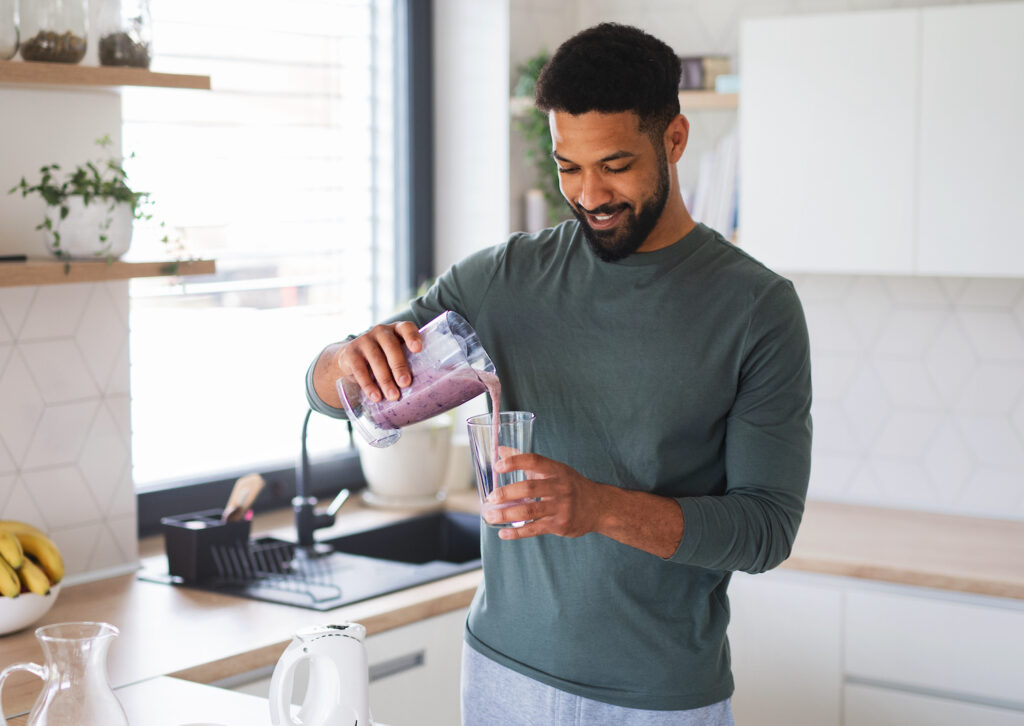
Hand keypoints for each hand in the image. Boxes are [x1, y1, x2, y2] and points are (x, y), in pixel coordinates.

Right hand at [338, 321, 421, 402]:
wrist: (352, 359)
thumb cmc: (384, 358)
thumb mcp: (396, 356)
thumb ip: (409, 363)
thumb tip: (427, 388)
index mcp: (397, 330)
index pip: (406, 328)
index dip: (412, 337)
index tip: (417, 349)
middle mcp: (381, 332)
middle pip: (391, 346)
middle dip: (399, 366)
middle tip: (405, 383)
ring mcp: (364, 341)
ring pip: (376, 359)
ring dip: (385, 379)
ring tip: (393, 396)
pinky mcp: (351, 353)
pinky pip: (360, 370)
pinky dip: (368, 385)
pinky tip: (376, 396)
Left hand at [483, 453, 610, 539]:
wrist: (598, 507)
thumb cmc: (570, 485)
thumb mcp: (553, 469)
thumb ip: (526, 461)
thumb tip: (500, 450)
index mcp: (556, 470)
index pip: (534, 461)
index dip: (515, 462)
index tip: (498, 466)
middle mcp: (560, 487)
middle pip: (530, 488)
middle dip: (507, 493)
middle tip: (490, 498)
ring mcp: (561, 507)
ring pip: (530, 511)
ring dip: (507, 515)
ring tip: (490, 515)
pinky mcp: (560, 525)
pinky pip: (535, 529)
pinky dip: (517, 532)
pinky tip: (503, 533)